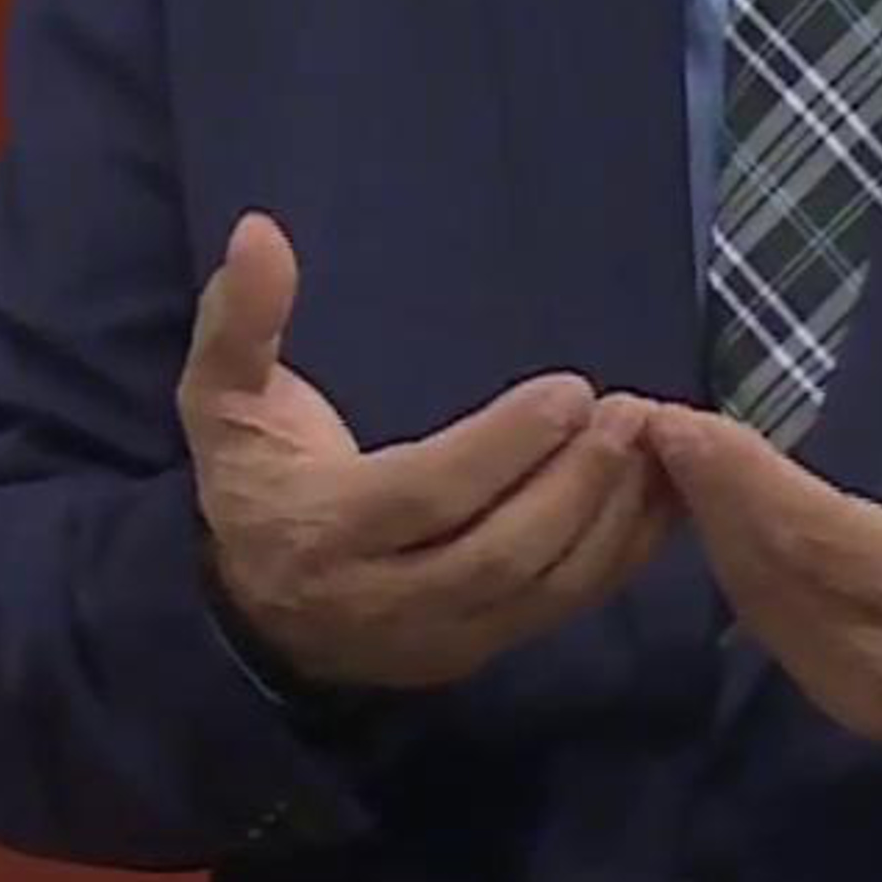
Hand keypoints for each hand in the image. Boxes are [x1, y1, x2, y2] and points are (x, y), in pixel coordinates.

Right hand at [178, 212, 675, 694]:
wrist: (252, 608)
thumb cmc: (253, 477)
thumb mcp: (221, 396)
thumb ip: (240, 320)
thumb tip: (258, 231)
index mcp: (322, 530)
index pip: (426, 496)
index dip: (503, 447)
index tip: (571, 390)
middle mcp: (381, 599)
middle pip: (498, 555)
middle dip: (575, 485)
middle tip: (630, 414)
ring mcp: (436, 638)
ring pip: (541, 591)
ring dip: (611, 519)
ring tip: (652, 444)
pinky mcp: (479, 651)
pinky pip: (562, 609)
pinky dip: (621, 556)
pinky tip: (659, 497)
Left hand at [645, 332, 881, 773]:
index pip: (819, 535)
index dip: (744, 482)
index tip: (684, 425)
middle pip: (769, 571)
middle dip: (706, 495)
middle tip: (650, 426)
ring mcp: (862, 693)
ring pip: (761, 605)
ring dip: (712, 533)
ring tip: (670, 462)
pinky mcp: (852, 707)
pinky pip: (774, 631)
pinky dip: (737, 572)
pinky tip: (715, 527)